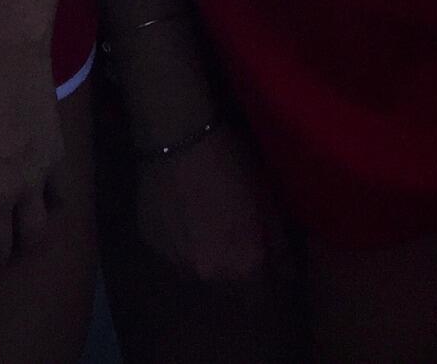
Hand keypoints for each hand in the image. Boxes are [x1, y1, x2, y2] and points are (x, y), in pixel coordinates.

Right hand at [134, 122, 286, 285]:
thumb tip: (286, 274)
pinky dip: (179, 240)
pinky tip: (180, 210)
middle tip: (231, 233)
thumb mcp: (267, 200)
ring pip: (196, 270)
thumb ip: (279, 245)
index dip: (263, 283)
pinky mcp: (150, 245)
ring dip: (204, 256)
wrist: (179, 136)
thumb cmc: (231, 163)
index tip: (260, 262)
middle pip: (227, 288)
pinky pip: (171, 251)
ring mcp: (176, 262)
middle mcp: (210, 274)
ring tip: (203, 220)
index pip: (260, 301)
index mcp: (244, 266)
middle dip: (233, 268)